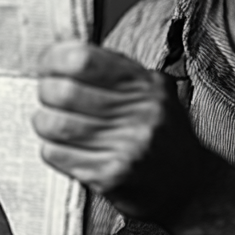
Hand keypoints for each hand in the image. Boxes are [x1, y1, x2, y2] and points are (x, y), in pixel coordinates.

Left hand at [31, 40, 212, 223]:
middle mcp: (140, 115)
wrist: (190, 186)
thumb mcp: (153, 92)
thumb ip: (114, 68)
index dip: (56, 59)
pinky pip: (56, 154)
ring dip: (44, 121)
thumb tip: (64, 48)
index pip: (84, 60)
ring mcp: (125, 148)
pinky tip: (65, 147)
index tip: (50, 64)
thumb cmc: (163, 134)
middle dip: (46, 91)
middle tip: (49, 94)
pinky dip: (52, 148)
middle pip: (64, 92)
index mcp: (147, 86)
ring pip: (55, 125)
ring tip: (53, 122)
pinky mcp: (109, 177)